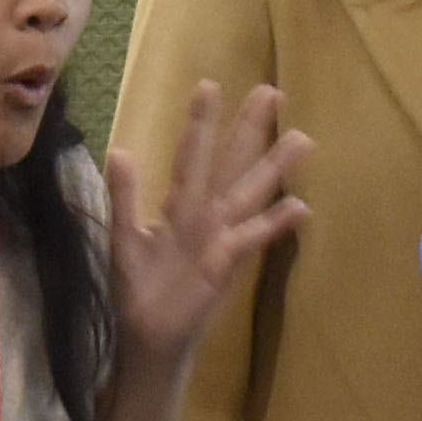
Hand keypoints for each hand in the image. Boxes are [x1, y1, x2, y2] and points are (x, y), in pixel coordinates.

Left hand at [102, 81, 311, 368]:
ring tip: (302, 138)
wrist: (147, 335)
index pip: (191, 156)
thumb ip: (124, 196)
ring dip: (275, 167)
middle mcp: (205, 215)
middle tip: (272, 91)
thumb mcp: (124, 238)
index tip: (210, 85)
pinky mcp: (227, 264)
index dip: (200, 123)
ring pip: (250, 193)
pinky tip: (299, 206)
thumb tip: (119, 150)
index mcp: (179, 206)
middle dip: (249, 130)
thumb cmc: (139, 288)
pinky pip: (252, 238)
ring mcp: (221, 237)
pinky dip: (275, 223)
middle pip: (230, 164)